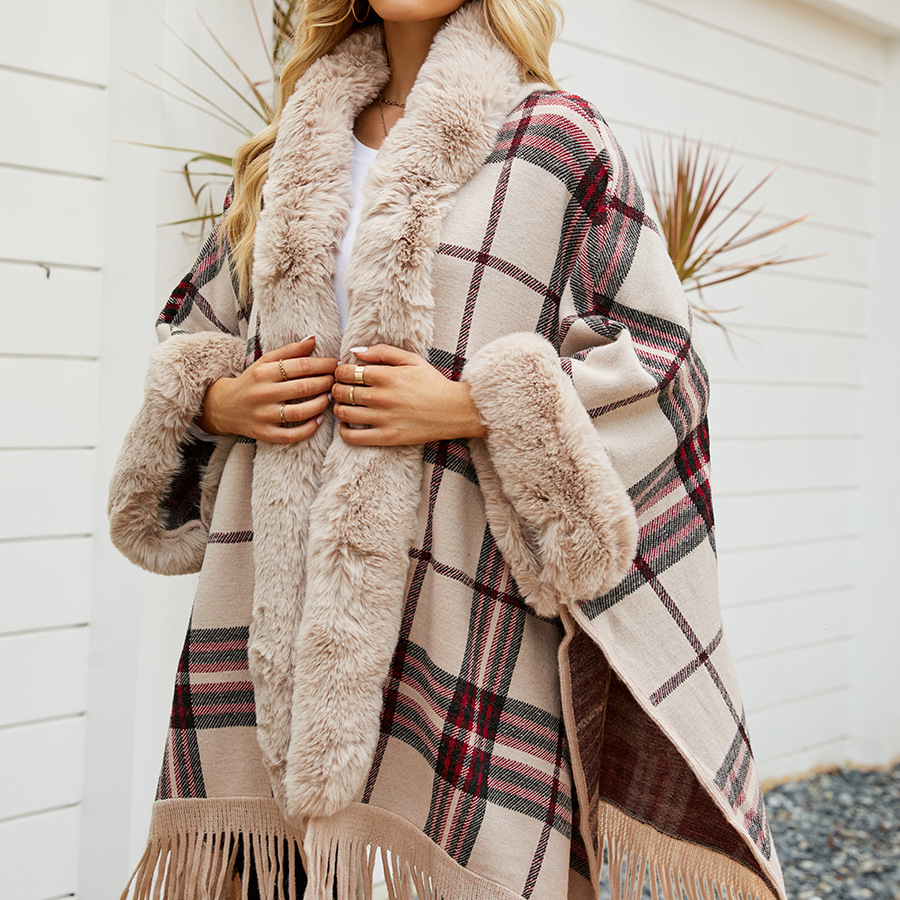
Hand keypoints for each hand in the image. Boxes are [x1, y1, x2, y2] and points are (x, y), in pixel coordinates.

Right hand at [199, 335, 337, 443]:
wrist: (223, 406)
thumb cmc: (252, 381)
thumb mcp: (265, 361)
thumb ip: (289, 351)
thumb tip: (313, 339)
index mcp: (263, 372)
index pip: (300, 366)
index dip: (322, 365)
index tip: (336, 364)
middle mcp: (262, 394)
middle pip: (302, 388)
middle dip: (325, 383)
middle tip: (336, 381)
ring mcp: (263, 415)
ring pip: (299, 412)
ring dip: (321, 404)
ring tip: (330, 397)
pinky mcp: (264, 433)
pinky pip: (291, 434)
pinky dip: (309, 428)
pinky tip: (319, 419)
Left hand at [331, 344, 486, 445]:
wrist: (453, 410)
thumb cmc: (432, 383)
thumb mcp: (411, 360)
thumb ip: (382, 352)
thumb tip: (355, 351)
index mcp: (386, 376)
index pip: (346, 372)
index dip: (339, 372)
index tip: (343, 374)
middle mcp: (382, 397)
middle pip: (342, 392)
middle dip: (337, 388)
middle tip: (342, 389)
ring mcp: (383, 419)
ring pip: (344, 413)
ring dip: (338, 407)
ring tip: (345, 405)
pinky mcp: (387, 437)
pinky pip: (353, 437)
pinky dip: (343, 431)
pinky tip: (347, 424)